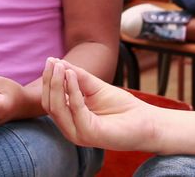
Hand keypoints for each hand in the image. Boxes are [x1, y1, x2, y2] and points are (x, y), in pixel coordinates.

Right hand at [42, 58, 158, 150]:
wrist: (146, 122)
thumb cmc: (121, 106)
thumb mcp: (95, 87)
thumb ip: (78, 77)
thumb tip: (58, 63)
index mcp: (70, 119)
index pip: (50, 100)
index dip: (49, 80)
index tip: (50, 60)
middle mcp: (71, 129)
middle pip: (50, 104)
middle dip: (50, 81)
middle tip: (52, 61)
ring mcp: (79, 134)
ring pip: (57, 109)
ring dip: (57, 84)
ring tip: (60, 66)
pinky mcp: (90, 134)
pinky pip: (76, 110)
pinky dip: (72, 91)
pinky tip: (72, 75)